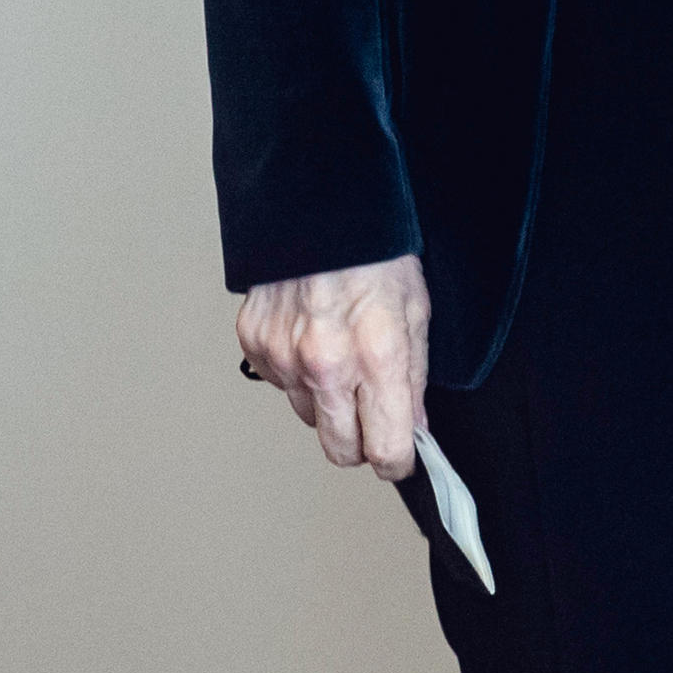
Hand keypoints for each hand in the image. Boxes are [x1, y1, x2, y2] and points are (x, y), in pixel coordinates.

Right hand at [237, 255, 431, 481]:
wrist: (323, 212)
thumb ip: (414, 378)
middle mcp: (325, 364)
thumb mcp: (417, 312)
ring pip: (309, 417)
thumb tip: (413, 427)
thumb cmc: (376, 254)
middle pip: (339, 450)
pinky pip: (280, 384)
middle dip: (361, 445)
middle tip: (374, 421)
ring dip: (329, 404)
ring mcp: (284, 357)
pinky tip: (314, 339)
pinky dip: (298, 374)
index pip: (383, 447)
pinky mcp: (255, 345)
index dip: (395, 459)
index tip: (399, 458)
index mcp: (376, 355)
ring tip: (344, 359)